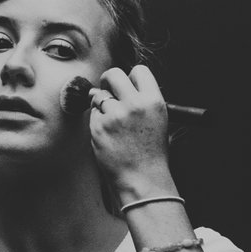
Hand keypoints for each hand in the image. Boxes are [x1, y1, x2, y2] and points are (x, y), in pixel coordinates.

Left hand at [85, 64, 176, 202]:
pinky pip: (92, 114)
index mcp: (154, 102)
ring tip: (113, 124)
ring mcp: (114, 115)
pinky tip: (108, 135)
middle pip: (113, 74)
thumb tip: (118, 86)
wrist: (142, 180)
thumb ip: (141, 101)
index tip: (126, 85)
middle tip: (108, 91)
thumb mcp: (158, 121)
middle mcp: (134, 105)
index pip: (139, 71)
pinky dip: (97, 121)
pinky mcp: (98, 127)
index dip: (130, 77)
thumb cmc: (151, 153)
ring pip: (99, 95)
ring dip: (102, 105)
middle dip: (108, 81)